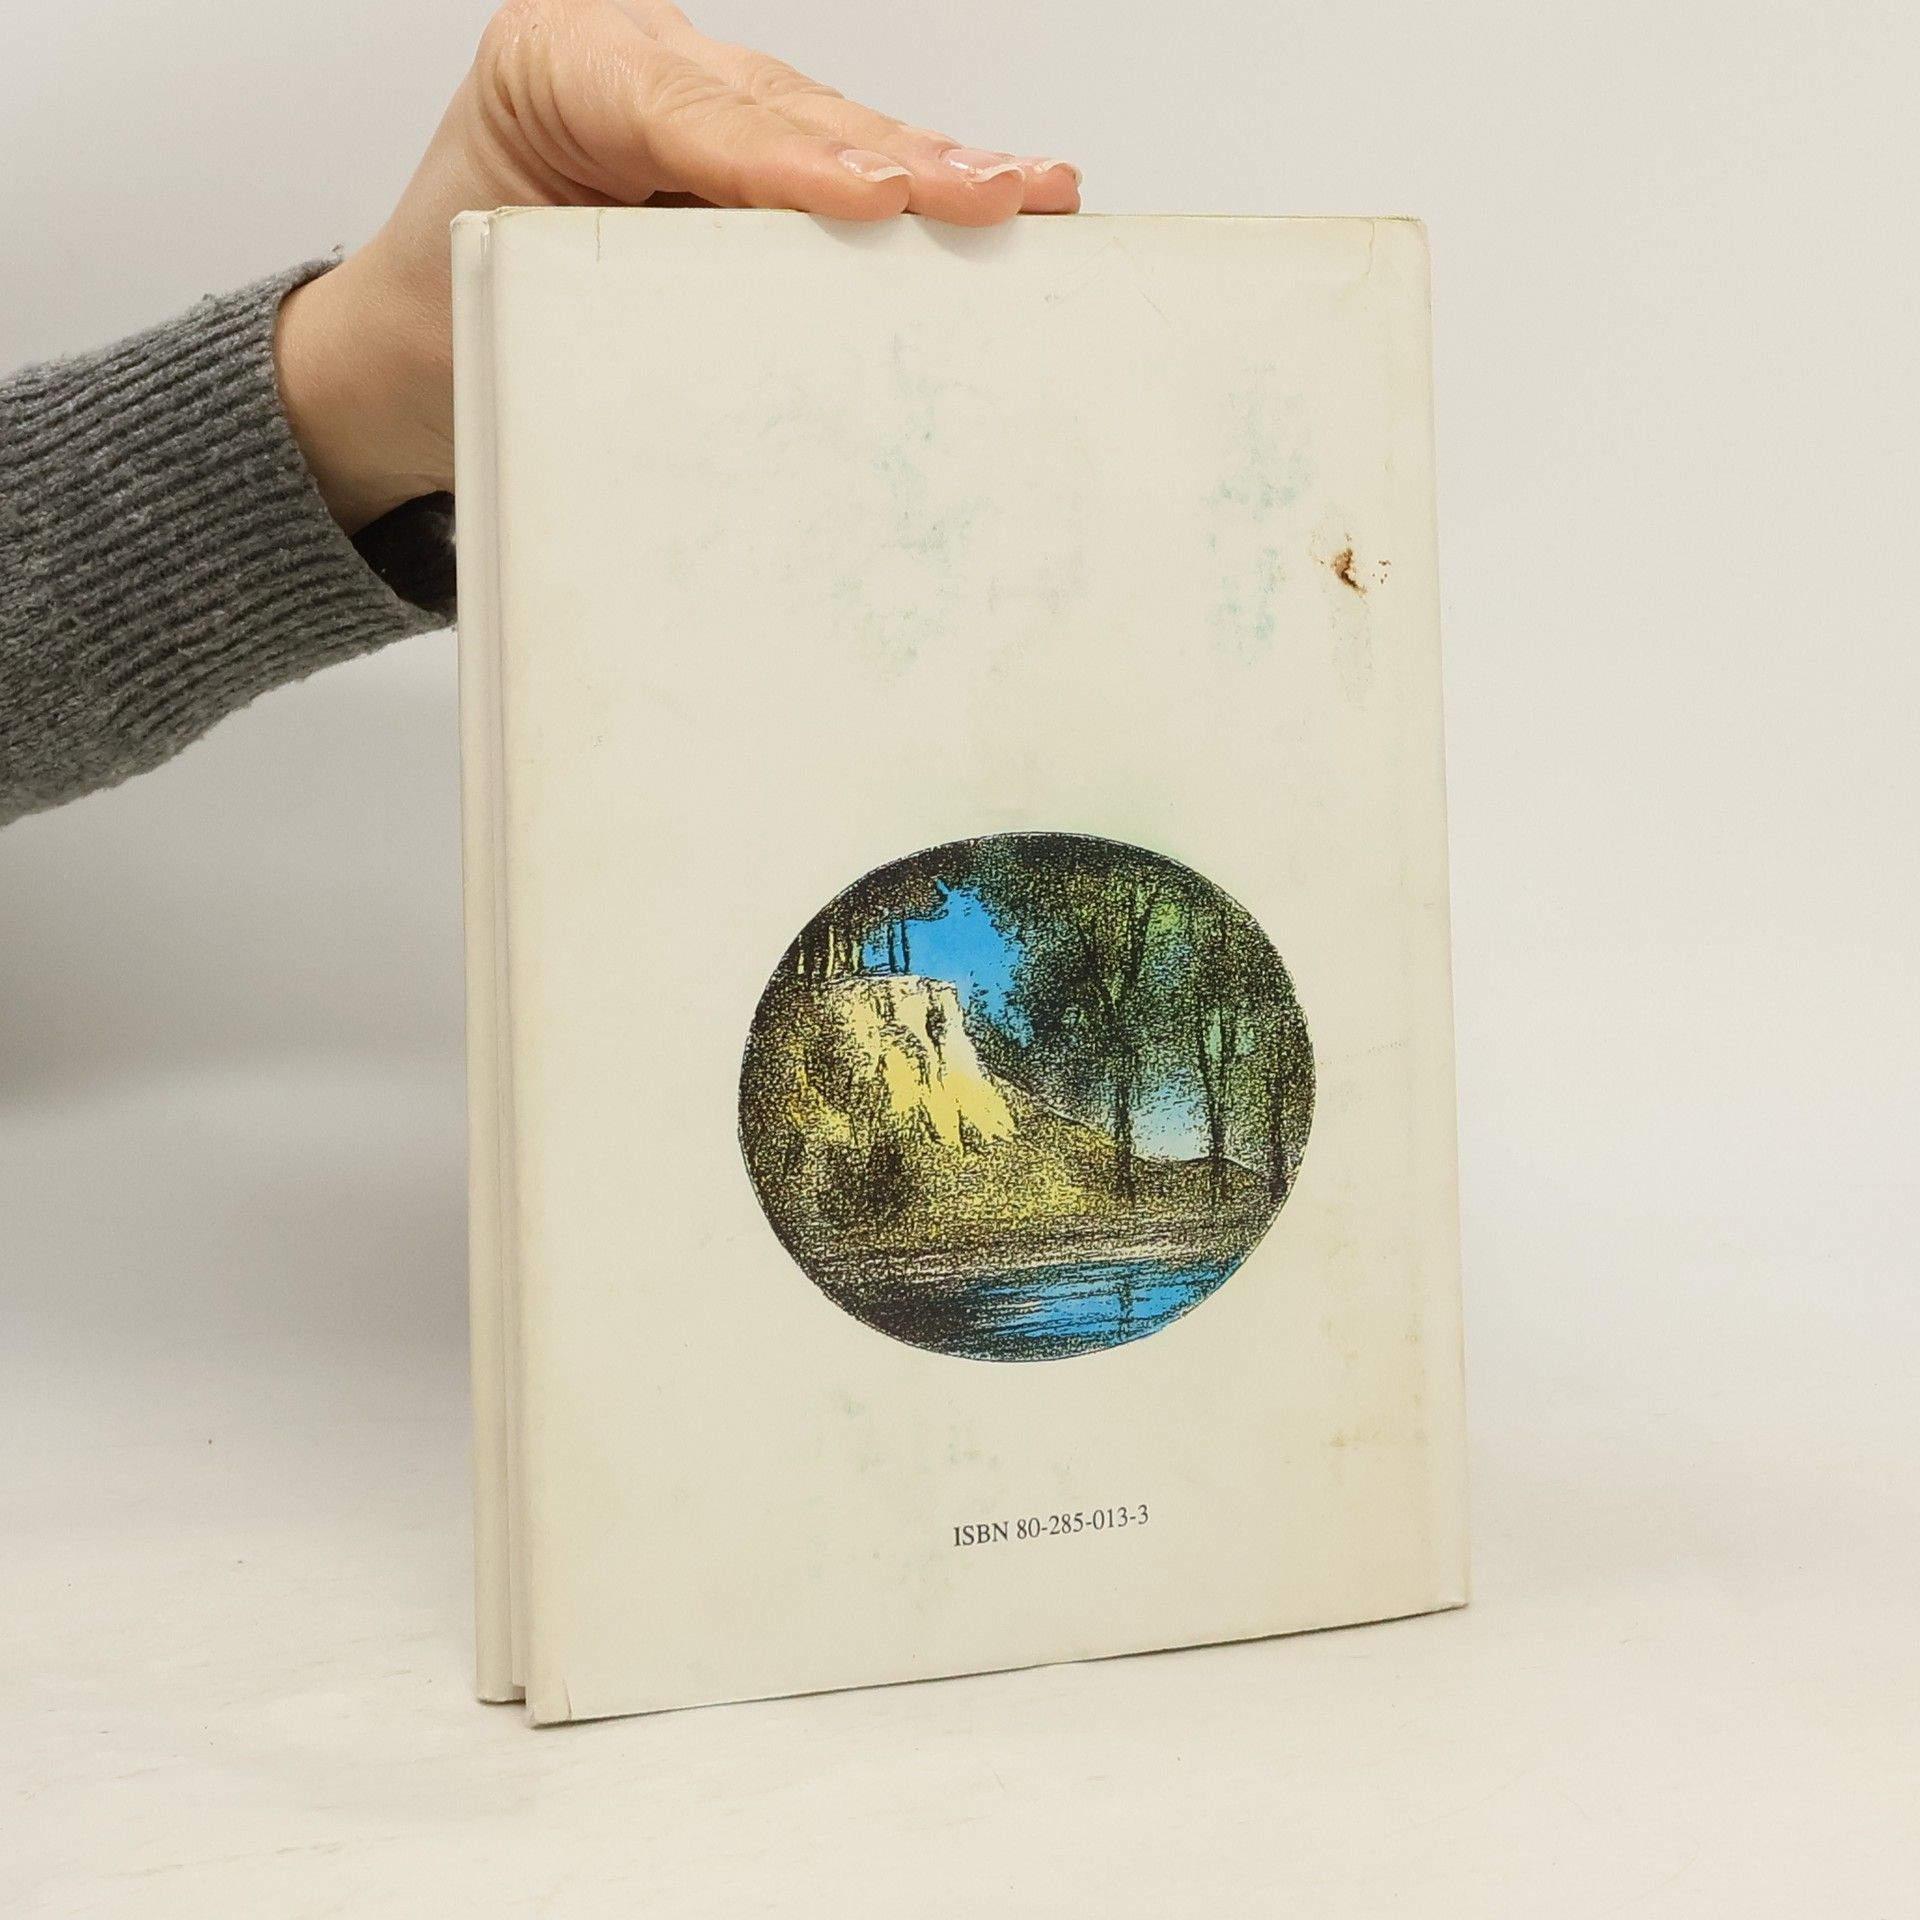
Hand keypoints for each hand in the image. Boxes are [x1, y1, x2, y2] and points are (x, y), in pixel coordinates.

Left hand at [277, 0, 1080, 532]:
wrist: (411, 353)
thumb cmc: (447, 323)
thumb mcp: (508, 309)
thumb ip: (621, 299)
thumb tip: (756, 349)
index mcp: (553, 71)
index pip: (686, 113)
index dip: (787, 159)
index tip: (869, 198)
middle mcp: (633, 67)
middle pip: (783, 109)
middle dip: (898, 156)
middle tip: (994, 194)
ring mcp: (693, 104)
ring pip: (827, 128)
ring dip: (935, 169)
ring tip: (1028, 193)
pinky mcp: (734, 160)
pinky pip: (828, 167)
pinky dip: (911, 193)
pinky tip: (991, 199)